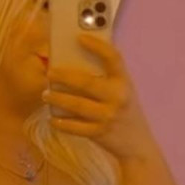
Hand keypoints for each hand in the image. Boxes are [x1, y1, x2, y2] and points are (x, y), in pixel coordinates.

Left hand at [42, 34, 152, 160]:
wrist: (138, 145)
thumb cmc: (126, 112)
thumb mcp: (123, 92)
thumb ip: (107, 78)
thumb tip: (75, 62)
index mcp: (124, 82)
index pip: (113, 58)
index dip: (97, 46)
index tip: (80, 38)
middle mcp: (117, 98)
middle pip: (86, 82)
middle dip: (64, 76)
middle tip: (50, 72)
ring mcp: (108, 117)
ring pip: (76, 104)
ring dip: (57, 98)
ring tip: (46, 94)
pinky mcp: (99, 133)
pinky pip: (75, 127)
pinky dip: (61, 123)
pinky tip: (53, 119)